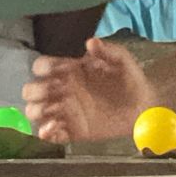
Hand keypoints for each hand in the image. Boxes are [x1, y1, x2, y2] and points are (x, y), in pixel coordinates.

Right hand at [22, 37, 154, 141]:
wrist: (143, 105)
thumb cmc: (130, 78)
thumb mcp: (121, 59)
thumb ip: (107, 50)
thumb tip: (91, 42)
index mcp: (69, 70)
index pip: (42, 66)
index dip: (43, 68)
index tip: (54, 73)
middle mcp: (62, 90)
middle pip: (32, 90)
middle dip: (35, 92)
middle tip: (51, 95)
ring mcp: (66, 111)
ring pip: (36, 112)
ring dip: (36, 113)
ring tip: (50, 114)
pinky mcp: (73, 130)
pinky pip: (52, 134)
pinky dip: (46, 133)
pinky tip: (52, 129)